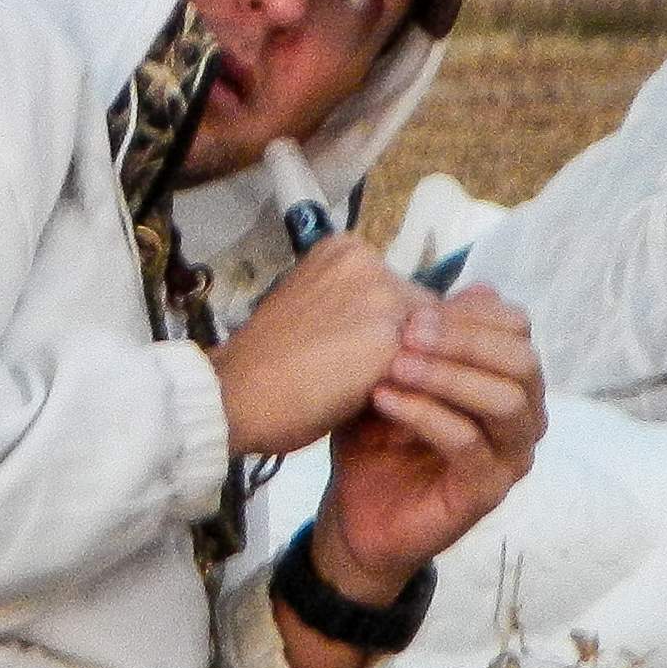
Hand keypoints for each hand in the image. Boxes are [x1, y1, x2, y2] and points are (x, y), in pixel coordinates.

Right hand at [210, 234, 423, 459]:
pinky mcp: (393, 341)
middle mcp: (368, 261)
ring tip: (386, 407)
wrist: (234, 395)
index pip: (402, 293)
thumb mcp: (315, 315)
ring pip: (432, 345)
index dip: (396, 336)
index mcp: (344, 250)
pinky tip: (390, 417)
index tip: (373, 367)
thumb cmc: (265, 366)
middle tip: (380, 389)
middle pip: (424, 314)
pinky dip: (416, 399)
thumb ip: (358, 315)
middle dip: (412, 353)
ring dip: (417, 376)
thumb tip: (405, 338)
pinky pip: (428, 374)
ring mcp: (383, 297)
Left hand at [312, 287, 544, 589]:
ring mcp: (510, 455)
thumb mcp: (394, 373)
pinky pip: (468, 443)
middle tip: (406, 331)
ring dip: (448, 375)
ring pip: (505, 400)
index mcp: (508, 380)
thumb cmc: (377, 435)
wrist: (354, 510)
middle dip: (463, 339)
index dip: (470, 313)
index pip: (516, 330)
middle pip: (521, 360)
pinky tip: (384, 399)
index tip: (411, 307)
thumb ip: (428, 334)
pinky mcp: (487, 491)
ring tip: (394, 365)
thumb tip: (472, 283)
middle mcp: (523, 416)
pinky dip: (425, 415)